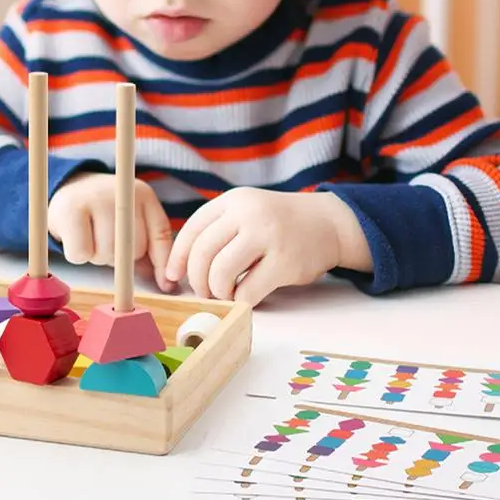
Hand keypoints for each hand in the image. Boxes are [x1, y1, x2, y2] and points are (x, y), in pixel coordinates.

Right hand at [48, 172, 175, 291]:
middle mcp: (122, 192)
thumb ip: (150, 246)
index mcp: (142, 195)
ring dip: (98, 256)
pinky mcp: (70, 210)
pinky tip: (76, 237)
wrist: (70, 187)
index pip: (160, 234)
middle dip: (122, 257)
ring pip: (107, 252)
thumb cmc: (105, 213)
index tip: (166, 285)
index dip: (162, 263)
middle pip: (133, 248)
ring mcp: (95, 198)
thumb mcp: (133, 221)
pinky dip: (79, 255)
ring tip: (92, 238)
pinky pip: (81, 254)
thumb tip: (166, 284)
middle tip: (107, 243)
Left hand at [165, 188, 370, 306]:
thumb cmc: (277, 223)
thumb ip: (218, 228)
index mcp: (233, 200)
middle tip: (203, 292)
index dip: (178, 257)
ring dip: (218, 291)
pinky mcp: (285, 262)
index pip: (192, 230)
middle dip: (197, 280)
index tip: (173, 276)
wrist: (326, 222)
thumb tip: (181, 265)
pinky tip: (246, 296)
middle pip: (202, 253)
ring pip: (221, 272)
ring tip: (225, 293)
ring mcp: (267, 236)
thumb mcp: (246, 211)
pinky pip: (248, 290)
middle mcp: (248, 214)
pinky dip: (241, 299)